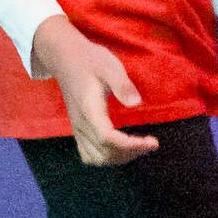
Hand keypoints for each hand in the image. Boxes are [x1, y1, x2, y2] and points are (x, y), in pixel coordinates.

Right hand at [30, 15, 156, 164]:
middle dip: (131, 153)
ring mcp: (77, 129)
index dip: (130, 145)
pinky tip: (122, 148)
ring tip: (138, 147)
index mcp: (89, 109)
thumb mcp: (109, 65)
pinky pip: (89, 155)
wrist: (65, 59)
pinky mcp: (78, 130)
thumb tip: (136, 103)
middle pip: (104, 152)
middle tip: (151, 143)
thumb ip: (122, 84)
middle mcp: (81, 123)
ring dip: (120, 158)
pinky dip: (107, 158)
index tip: (152, 142)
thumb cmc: (90, 60)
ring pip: (97, 158)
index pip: (107, 138)